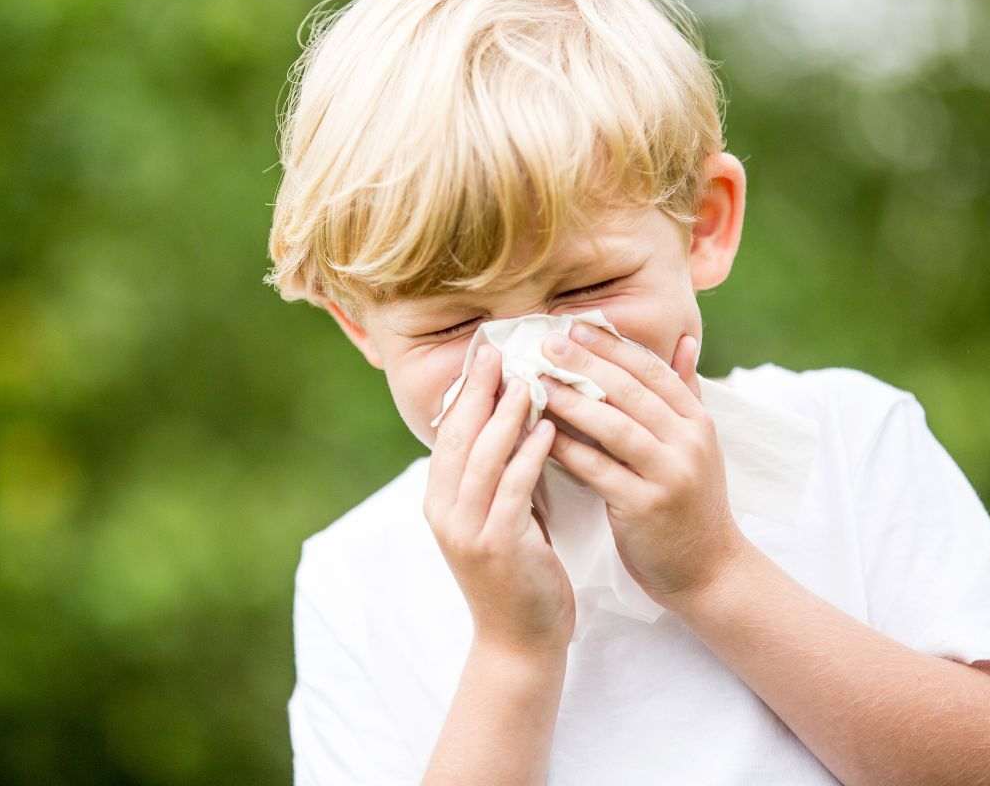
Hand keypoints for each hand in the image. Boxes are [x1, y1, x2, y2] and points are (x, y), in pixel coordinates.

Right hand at [425, 345, 574, 655]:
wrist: (520, 641)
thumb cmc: (519, 573)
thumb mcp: (501, 516)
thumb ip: (500, 474)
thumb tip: (516, 420)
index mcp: (440, 500)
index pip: (448, 431)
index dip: (466, 390)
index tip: (486, 351)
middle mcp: (444, 511)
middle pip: (458, 435)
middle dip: (479, 389)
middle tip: (500, 349)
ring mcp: (466, 530)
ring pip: (482, 457)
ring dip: (506, 414)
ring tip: (530, 379)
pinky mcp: (496, 547)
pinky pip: (512, 489)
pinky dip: (528, 455)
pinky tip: (548, 429)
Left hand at [538, 327, 745, 608]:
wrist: (709, 569)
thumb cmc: (691, 503)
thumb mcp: (697, 444)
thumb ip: (686, 392)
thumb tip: (684, 341)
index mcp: (697, 420)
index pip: (652, 370)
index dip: (612, 345)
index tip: (575, 325)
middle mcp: (688, 441)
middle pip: (631, 391)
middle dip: (586, 363)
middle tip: (546, 343)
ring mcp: (669, 474)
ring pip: (614, 426)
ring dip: (572, 401)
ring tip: (536, 382)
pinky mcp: (645, 507)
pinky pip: (599, 470)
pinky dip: (568, 450)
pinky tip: (539, 434)